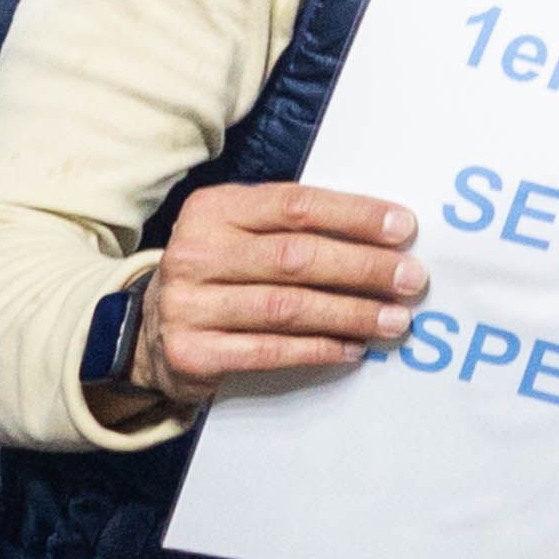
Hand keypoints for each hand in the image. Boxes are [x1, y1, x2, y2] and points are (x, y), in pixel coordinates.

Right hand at [127, 180, 427, 406]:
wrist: (146, 333)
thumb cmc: (217, 273)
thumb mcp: (238, 232)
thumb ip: (292, 227)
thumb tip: (383, 236)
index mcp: (214, 208)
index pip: (294, 205)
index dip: (354, 216)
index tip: (403, 228)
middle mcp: (197, 252)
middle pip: (296, 258)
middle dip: (363, 268)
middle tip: (412, 279)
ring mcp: (190, 305)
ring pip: (287, 308)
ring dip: (351, 314)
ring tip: (395, 319)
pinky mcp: (193, 353)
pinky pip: (270, 351)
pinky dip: (318, 350)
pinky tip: (353, 349)